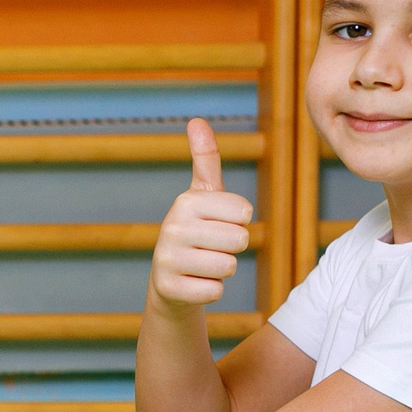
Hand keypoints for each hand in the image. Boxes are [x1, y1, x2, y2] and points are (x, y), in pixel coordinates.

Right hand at [149, 119, 254, 312]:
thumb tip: (196, 120)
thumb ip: (205, 158)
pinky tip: (193, 283)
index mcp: (186, 201)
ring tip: (202, 265)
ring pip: (229, 266)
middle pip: (240, 240)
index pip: (244, 213)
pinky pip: (215, 291)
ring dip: (222, 270)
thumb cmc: (195, 232)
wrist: (168, 281)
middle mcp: (173, 227)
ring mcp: (167, 259)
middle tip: (210, 248)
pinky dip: (210, 290)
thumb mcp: (202, 196)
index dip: (239, 223)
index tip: (218, 225)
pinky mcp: (168, 288)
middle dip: (232, 248)